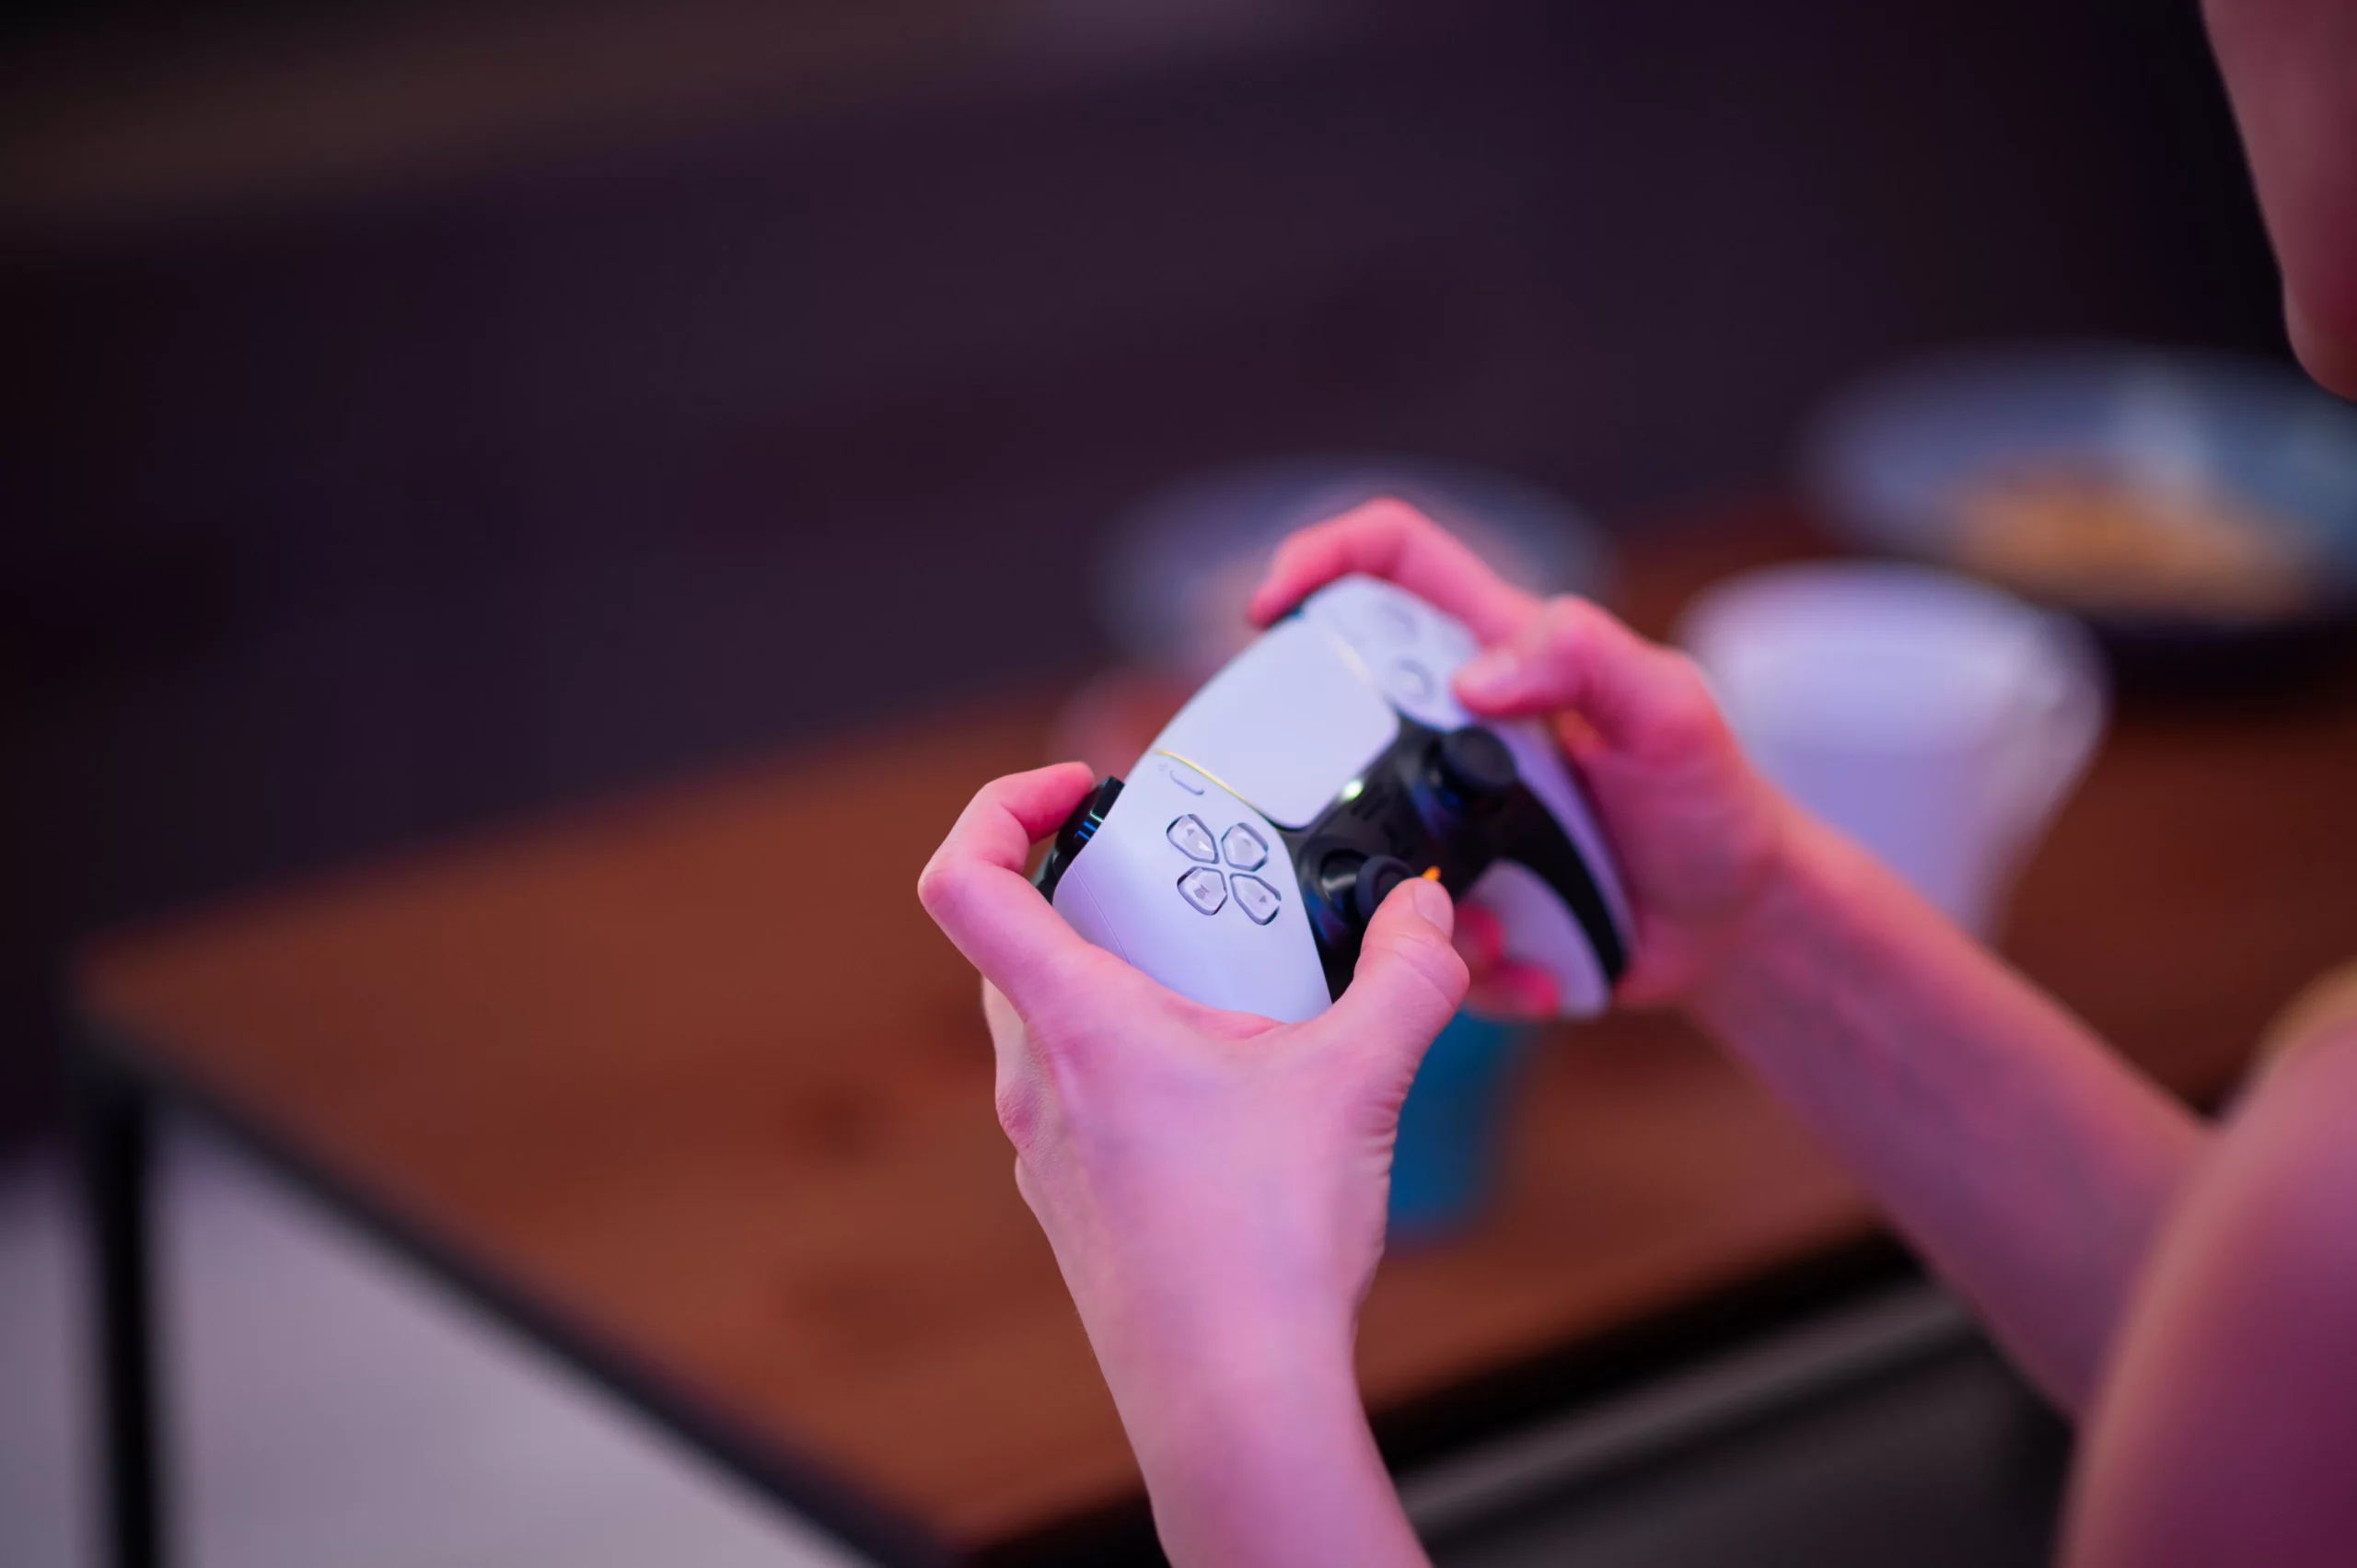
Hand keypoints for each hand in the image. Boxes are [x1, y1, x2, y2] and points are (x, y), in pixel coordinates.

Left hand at [918, 762, 1457, 1566]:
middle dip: (1089, 890)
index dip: (1002, 805)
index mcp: (1076, 1025)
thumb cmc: (1264, 1251)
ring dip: (1115, 977)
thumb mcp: (1357, 1082)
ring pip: (1045, 1019)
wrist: (1233, 1397)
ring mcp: (1044, 1147)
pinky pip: (1077, 1092)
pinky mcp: (1073, 1196)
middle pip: (1012, 939)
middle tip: (1179, 879)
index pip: (964, 880)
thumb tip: (1430, 920)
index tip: (1079, 788)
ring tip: (1219, 982)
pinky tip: (1227, 1087)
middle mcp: (1036, 1081)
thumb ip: (1407, 978)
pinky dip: (1132, 1056)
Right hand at [1249, 499, 1796, 1009]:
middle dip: (1313, 755)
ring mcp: (1445, 812)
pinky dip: (1465, 960)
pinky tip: (1529, 966)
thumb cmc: (1712, 802)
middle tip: (1338, 807)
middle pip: (1336, 703)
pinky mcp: (1451, 893)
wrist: (1731, 927)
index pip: (1392, 561)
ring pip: (1359, 837)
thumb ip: (1588, 659)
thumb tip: (1477, 676)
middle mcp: (1453, 725)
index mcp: (1497, 650)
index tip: (1271, 607)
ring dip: (1403, 892)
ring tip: (1487, 922)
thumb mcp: (1672, 710)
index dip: (1322, 557)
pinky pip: (1412, 930)